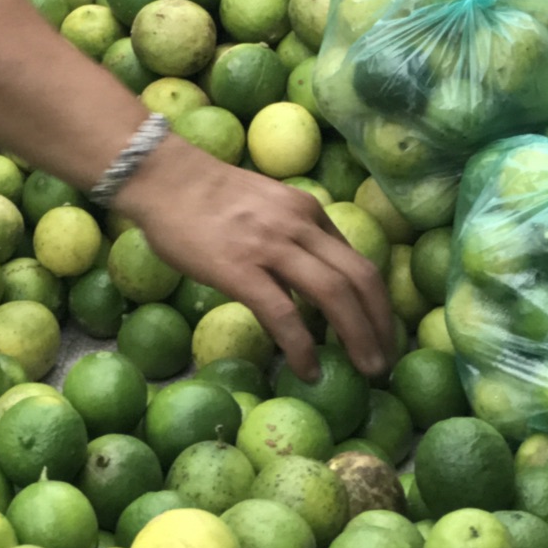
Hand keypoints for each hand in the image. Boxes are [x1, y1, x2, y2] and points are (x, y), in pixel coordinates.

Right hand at [118, 133, 394, 380]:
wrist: (164, 177)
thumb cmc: (208, 195)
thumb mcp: (267, 204)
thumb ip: (292, 233)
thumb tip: (311, 278)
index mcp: (308, 211)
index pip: (359, 261)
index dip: (378, 303)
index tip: (381, 333)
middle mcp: (299, 224)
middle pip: (359, 278)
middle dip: (380, 325)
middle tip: (383, 361)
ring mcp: (271, 246)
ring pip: (333, 294)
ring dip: (357, 337)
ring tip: (365, 370)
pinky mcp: (240, 269)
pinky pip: (284, 314)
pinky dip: (302, 346)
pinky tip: (307, 369)